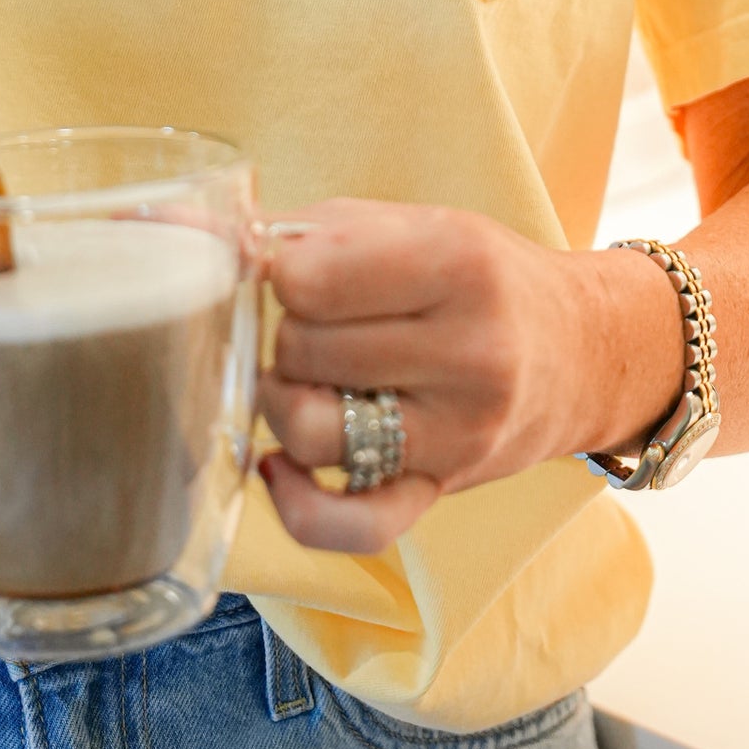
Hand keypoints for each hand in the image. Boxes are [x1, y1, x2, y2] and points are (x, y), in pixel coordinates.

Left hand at [257, 198, 682, 555]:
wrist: (580, 348)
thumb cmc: (473, 275)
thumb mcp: (402, 225)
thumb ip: (293, 230)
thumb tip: (168, 222)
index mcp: (458, 262)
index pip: (308, 279)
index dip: (276, 275)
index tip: (294, 271)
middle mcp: (470, 351)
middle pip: (301, 350)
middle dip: (286, 332)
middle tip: (317, 322)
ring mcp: (460, 431)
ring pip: (309, 430)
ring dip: (282, 400)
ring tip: (305, 377)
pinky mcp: (442, 489)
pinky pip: (352, 525)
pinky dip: (296, 504)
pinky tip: (278, 466)